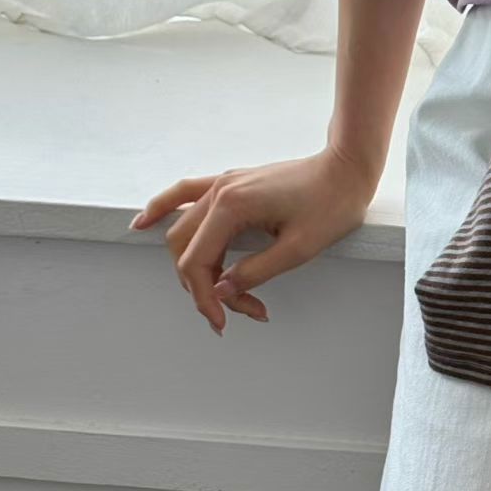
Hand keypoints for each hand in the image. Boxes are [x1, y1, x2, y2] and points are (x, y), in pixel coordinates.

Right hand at [127, 143, 379, 335]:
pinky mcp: (230, 183)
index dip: (204, 298)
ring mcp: (222, 184)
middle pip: (185, 249)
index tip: (222, 322)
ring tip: (216, 292)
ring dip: (193, 264)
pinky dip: (163, 211)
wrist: (346, 169)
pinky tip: (143, 223)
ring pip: (183, 230)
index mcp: (233, 205)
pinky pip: (184, 195)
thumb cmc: (331, 203)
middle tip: (234, 312)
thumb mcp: (299, 249)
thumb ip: (255, 272)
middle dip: (202, 287)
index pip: (197, 262)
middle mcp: (220, 191)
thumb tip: (219, 291)